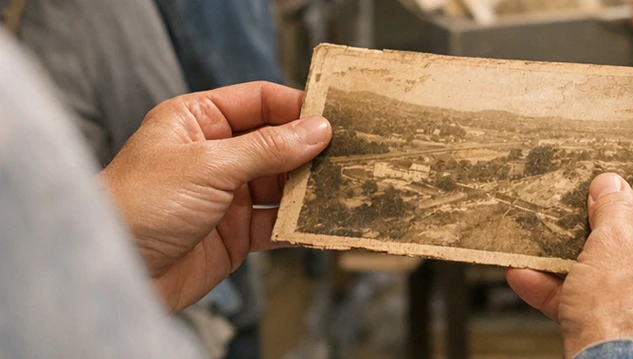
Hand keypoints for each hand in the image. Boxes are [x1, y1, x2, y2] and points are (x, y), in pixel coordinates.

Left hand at [100, 82, 331, 312]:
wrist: (114, 274)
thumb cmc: (140, 205)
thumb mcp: (209, 165)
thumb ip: (268, 148)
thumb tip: (317, 129)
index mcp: (198, 121)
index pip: (259, 102)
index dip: (298, 108)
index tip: (336, 117)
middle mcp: (214, 154)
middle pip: (277, 144)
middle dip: (311, 152)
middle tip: (351, 156)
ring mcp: (226, 196)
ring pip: (282, 186)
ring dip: (310, 190)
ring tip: (344, 191)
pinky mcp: (235, 234)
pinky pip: (277, 225)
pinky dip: (299, 226)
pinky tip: (322, 225)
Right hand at [507, 164, 632, 357]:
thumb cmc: (629, 321)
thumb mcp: (609, 245)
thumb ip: (612, 207)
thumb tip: (611, 188)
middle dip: (625, 221)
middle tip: (594, 210)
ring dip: (597, 259)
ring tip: (555, 247)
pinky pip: (630, 308)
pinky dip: (590, 296)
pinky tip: (537, 284)